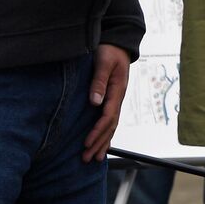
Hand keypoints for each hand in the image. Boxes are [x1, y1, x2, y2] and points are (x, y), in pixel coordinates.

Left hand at [82, 44, 129, 160]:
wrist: (119, 45)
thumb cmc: (110, 51)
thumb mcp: (103, 62)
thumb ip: (99, 81)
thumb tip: (95, 102)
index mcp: (117, 91)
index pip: (108, 116)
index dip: (97, 131)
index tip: (85, 143)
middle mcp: (118, 98)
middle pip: (110, 126)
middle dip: (99, 143)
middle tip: (86, 158)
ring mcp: (116, 100)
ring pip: (111, 126)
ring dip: (102, 142)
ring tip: (93, 158)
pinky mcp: (111, 99)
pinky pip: (109, 120)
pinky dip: (105, 134)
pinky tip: (101, 143)